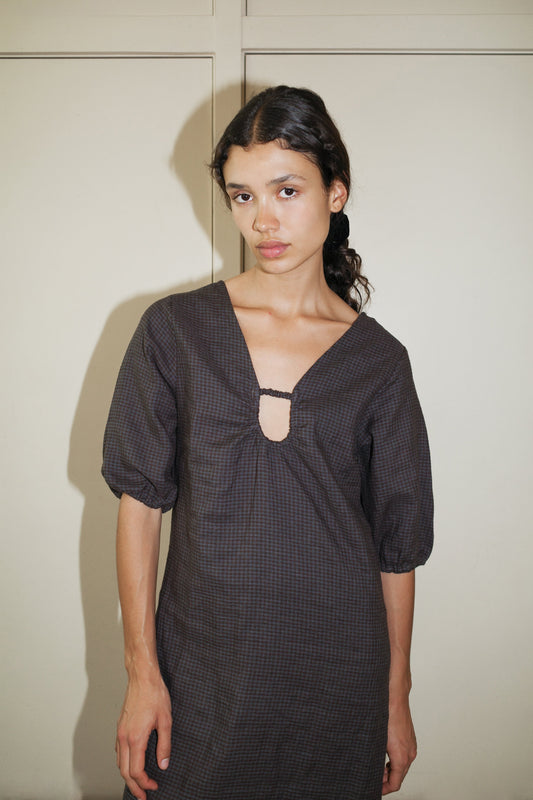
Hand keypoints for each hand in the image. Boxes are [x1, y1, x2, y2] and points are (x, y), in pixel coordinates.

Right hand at [115, 673, 171, 799]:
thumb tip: (163, 764)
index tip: (154, 787)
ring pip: (119, 762)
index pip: (136, 771)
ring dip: (127, 775)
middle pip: (124, 771)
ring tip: (138, 783)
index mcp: (135, 738)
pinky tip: (132, 763)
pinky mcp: (120, 726)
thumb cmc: (155, 695)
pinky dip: (124, 763)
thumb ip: (164, 745)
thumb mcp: (166, 721)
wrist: (142, 677)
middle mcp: (124, 737)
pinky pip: (119, 751)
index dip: (145, 783)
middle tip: (143, 795)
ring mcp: (120, 732)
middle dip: (134, 786)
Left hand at [382, 698, 416, 794]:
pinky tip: (385, 758)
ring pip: (402, 767)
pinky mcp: (410, 740)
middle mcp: (409, 754)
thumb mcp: (377, 740)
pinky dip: (395, 762)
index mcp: (402, 757)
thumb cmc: (386, 715)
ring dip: (391, 771)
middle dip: (387, 781)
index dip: (384, 789)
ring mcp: (411, 747)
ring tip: (378, 769)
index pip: (395, 783)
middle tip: (374, 780)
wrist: (395, 698)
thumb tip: (369, 767)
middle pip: (399, 777)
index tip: (376, 789)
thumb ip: (376, 758)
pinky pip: (404, 757)